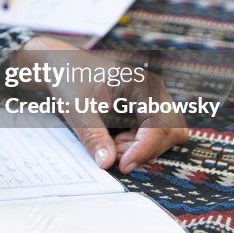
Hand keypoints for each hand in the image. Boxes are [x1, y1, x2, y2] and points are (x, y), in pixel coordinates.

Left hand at [14, 37, 188, 173]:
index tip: (123, 165)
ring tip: (112, 148)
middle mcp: (153, 91)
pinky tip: (113, 143)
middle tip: (115, 157)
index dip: (145, 148)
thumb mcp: (78, 109)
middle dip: (146, 149)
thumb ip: (93, 136)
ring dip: (142, 148)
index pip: (160, 123)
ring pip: (164, 135)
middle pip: (171, 131)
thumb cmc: (70, 79)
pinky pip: (152, 135)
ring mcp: (150, 101)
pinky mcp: (143, 111)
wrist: (62, 67)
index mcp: (142, 83)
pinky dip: (137, 145)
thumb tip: (107, 163)